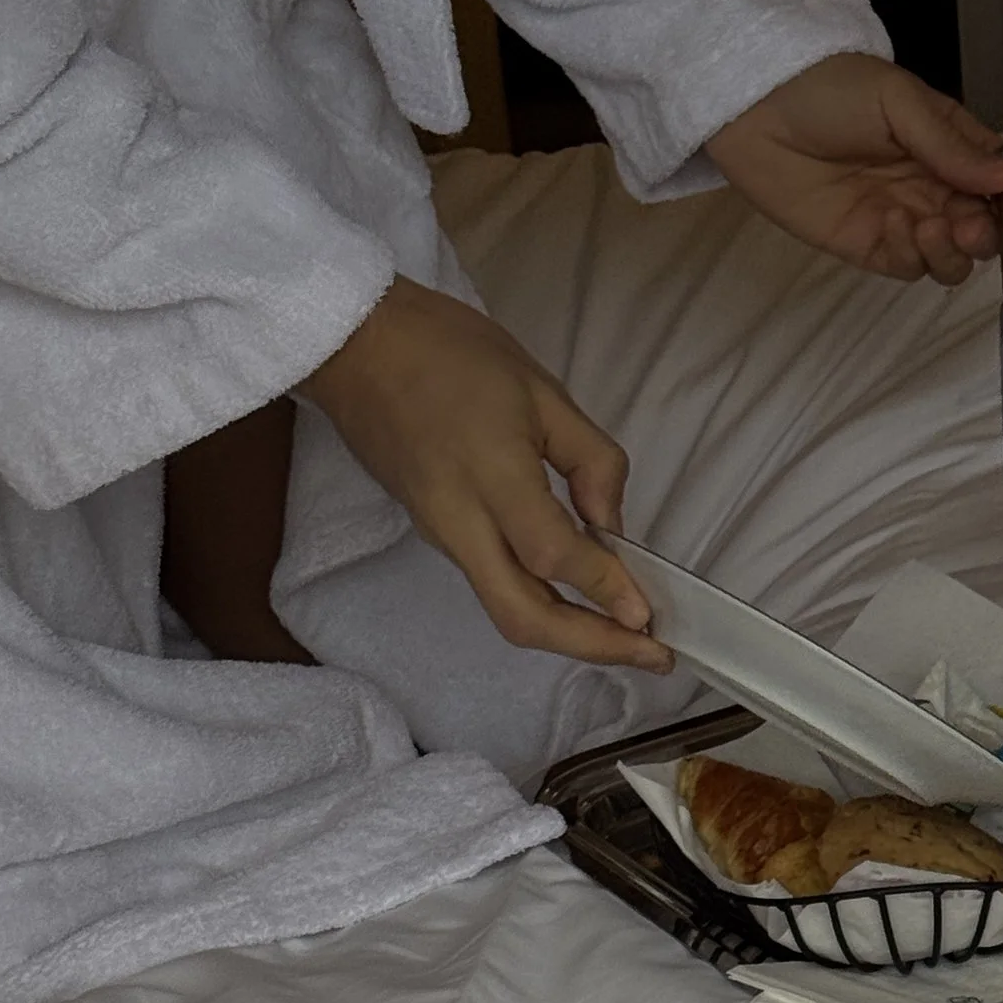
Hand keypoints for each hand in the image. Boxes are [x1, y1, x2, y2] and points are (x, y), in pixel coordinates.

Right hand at [302, 280, 670, 672]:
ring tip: (625, 637)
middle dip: (590, 646)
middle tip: (648, 656)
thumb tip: (612, 524)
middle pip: (522, 616)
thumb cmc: (448, 351)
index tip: (649, 615)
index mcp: (489, 474)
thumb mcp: (541, 390)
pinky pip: (492, 585)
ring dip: (568, 635)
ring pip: (505, 610)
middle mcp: (459, 520)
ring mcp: (440, 533)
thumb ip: (591, 460)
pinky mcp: (433, 534)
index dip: (604, 588)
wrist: (353, 346)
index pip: (552, 554)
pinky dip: (541, 605)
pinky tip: (578, 598)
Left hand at [705, 53, 1002, 284]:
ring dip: (956, 252)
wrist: (755, 107)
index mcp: (953, 143)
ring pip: (954, 257)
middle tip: (969, 224)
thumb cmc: (827, 88)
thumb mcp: (898, 101)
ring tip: (934, 228)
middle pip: (986, 226)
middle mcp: (936, 185)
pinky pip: (911, 266)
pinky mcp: (870, 245)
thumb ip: (953, 146)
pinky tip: (901, 230)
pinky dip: (917, 256)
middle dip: (989, 233)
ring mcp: (904, 218)